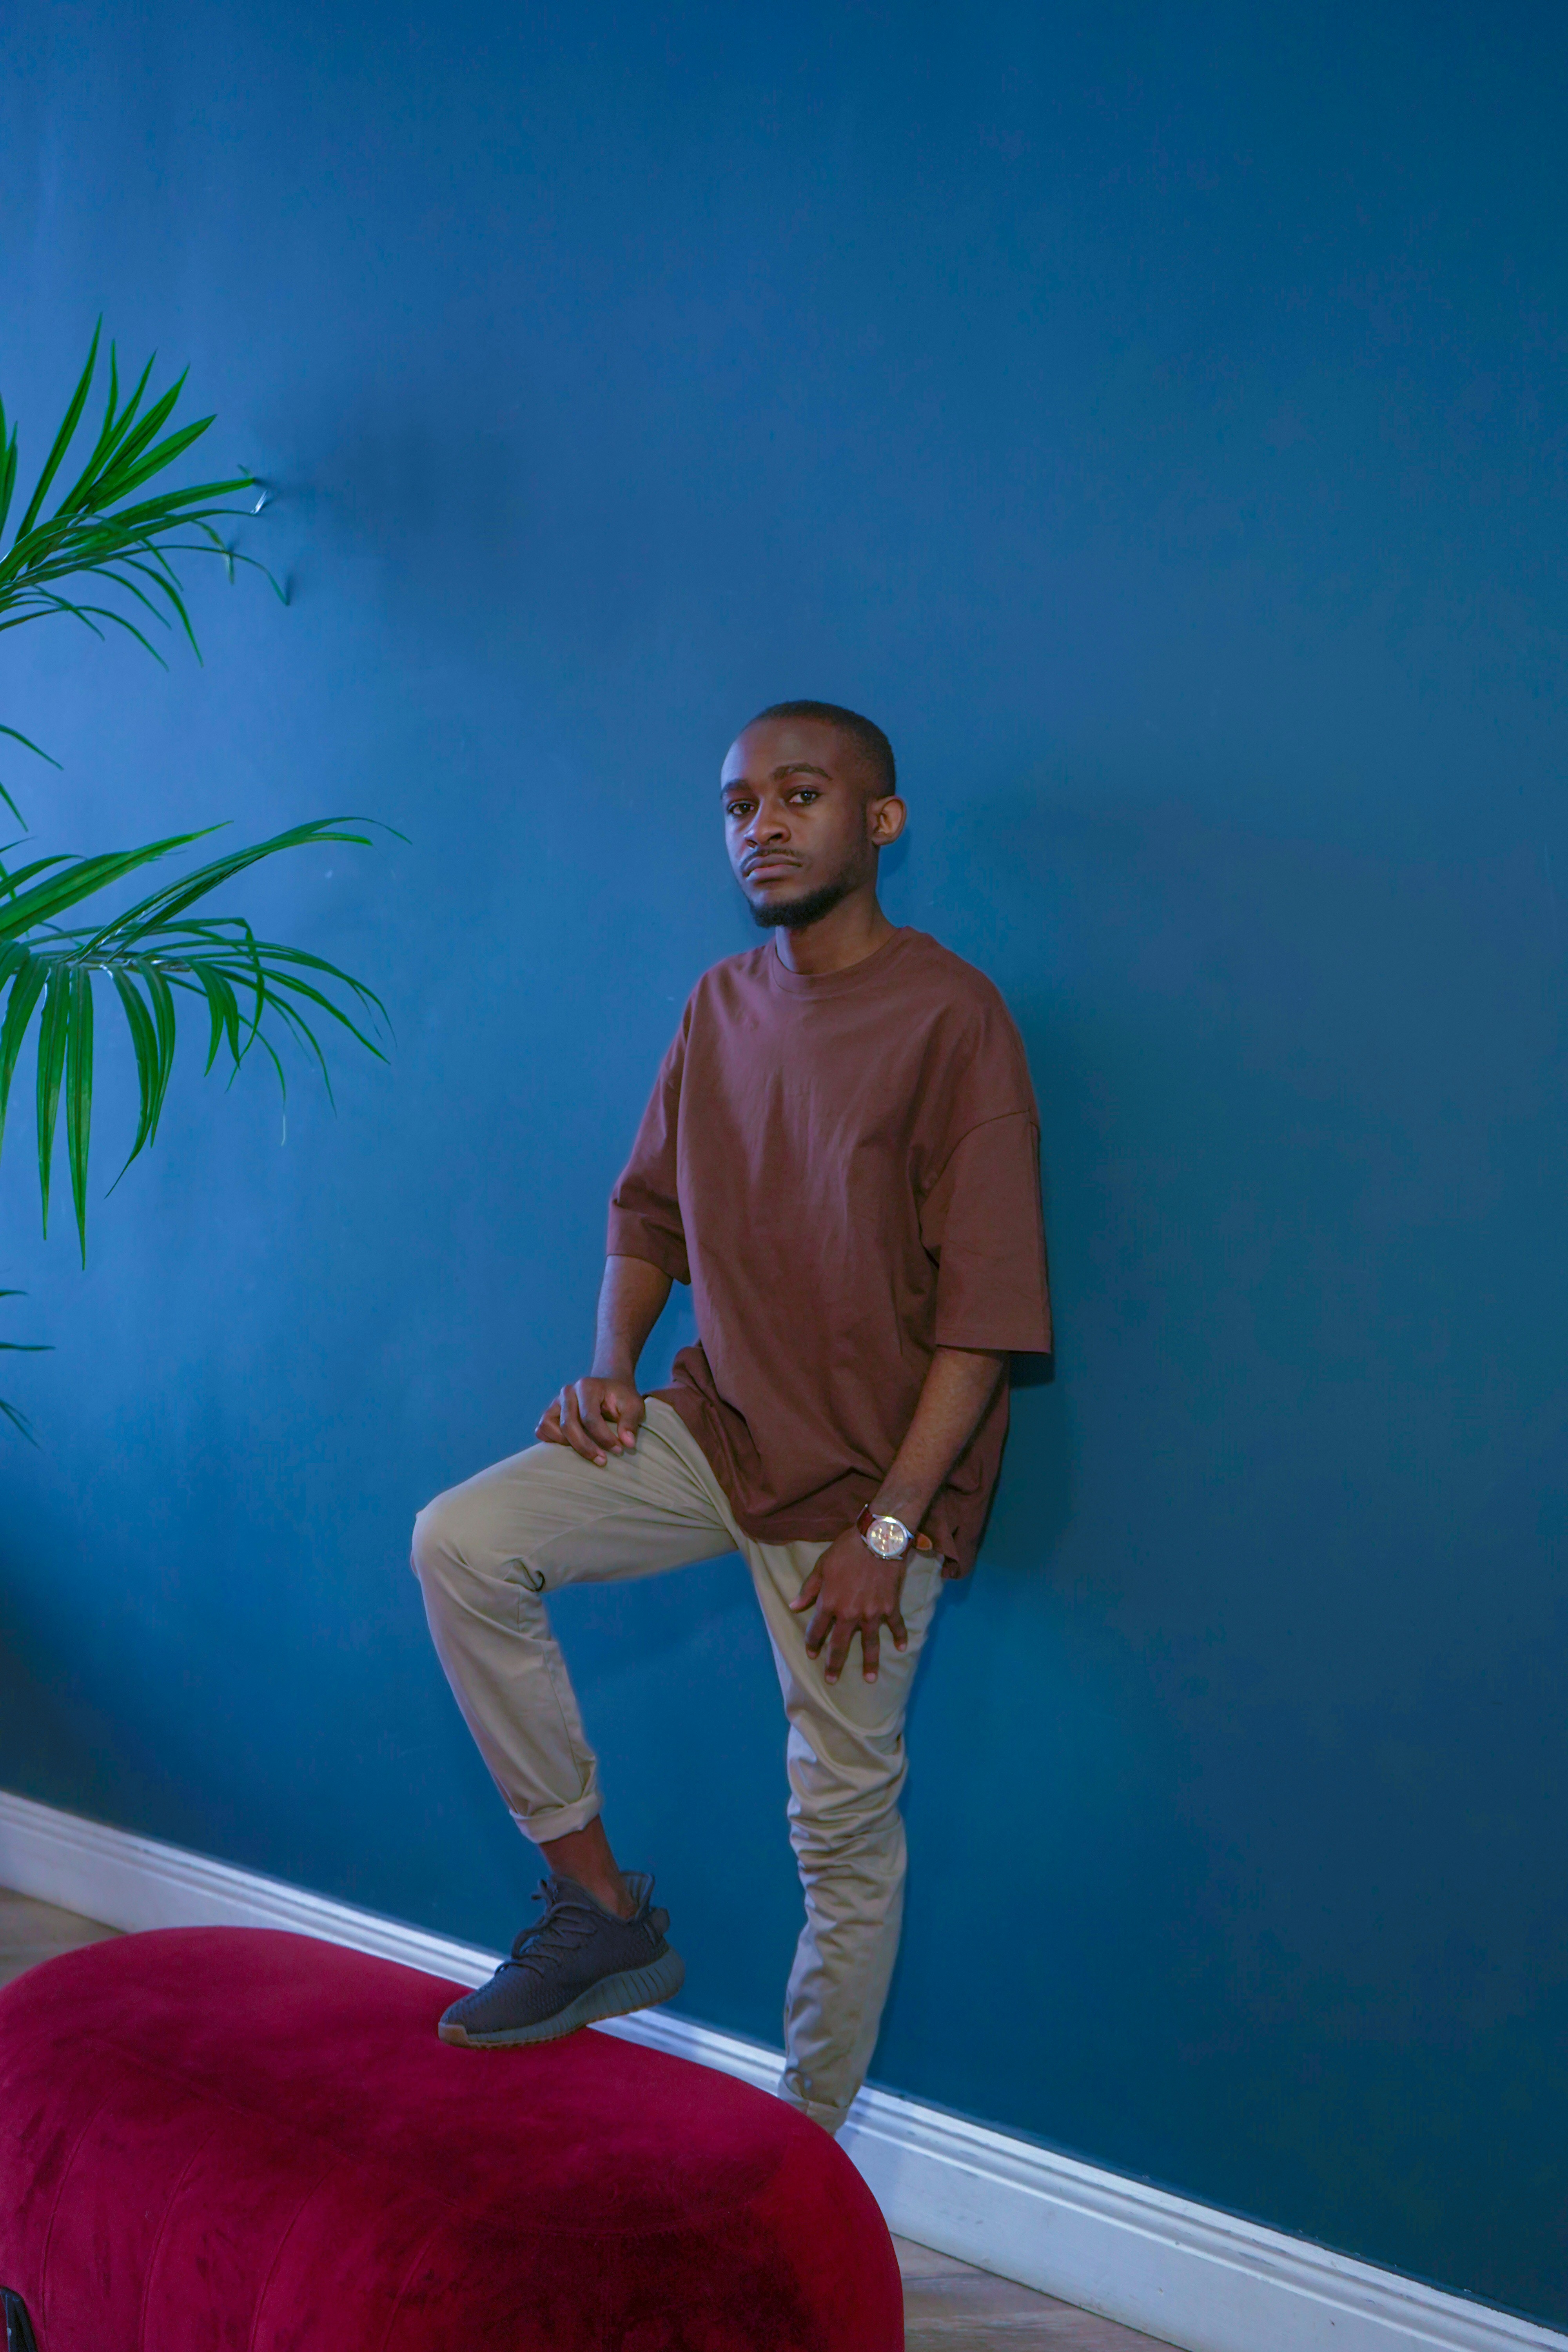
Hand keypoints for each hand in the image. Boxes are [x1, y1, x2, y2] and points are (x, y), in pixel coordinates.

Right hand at [536, 1375, 645, 1465]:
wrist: (609, 1388)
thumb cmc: (621, 1399)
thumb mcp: (634, 1405)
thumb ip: (630, 1422)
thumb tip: (627, 1443)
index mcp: (587, 1386)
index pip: (590, 1418)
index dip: (604, 1438)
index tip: (619, 1449)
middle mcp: (567, 1392)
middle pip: (568, 1425)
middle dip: (585, 1447)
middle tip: (602, 1460)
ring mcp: (555, 1402)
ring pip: (549, 1427)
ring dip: (567, 1445)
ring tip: (588, 1452)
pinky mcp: (549, 1413)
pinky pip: (542, 1430)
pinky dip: (552, 1441)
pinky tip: (572, 1446)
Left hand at [791, 1525, 918, 1685]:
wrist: (877, 1539)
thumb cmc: (846, 1550)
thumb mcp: (821, 1566)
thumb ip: (809, 1589)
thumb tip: (794, 1606)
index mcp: (829, 1604)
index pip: (817, 1630)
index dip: (813, 1643)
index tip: (811, 1654)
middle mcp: (850, 1614)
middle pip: (841, 1645)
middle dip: (835, 1664)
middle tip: (832, 1680)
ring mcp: (872, 1613)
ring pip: (870, 1644)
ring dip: (870, 1663)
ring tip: (870, 1679)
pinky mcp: (890, 1607)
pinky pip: (895, 1626)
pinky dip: (900, 1637)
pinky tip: (901, 1648)